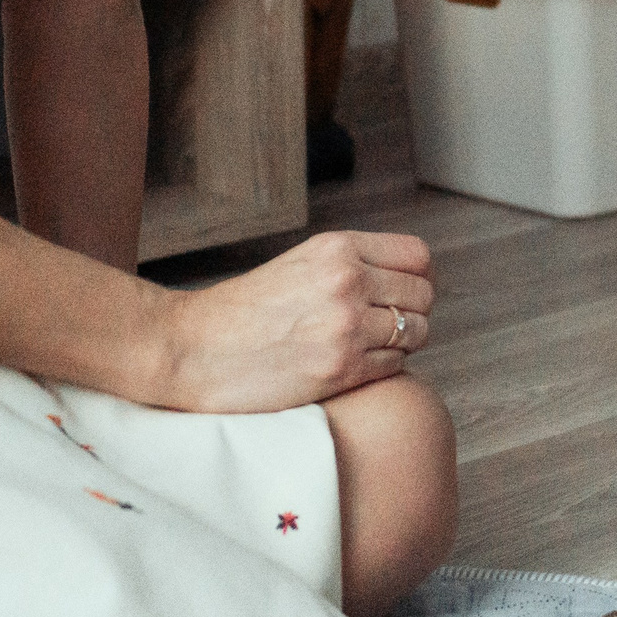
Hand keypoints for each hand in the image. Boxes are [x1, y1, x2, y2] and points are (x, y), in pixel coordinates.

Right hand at [157, 230, 434, 413]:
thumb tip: (413, 278)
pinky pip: (396, 364)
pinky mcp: (342, 368)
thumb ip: (352, 264)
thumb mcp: (301, 264)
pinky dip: (384, 366)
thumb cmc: (245, 310)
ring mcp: (347, 326)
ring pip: (416, 332)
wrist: (192, 350)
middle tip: (386, 325)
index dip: (419, 277)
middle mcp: (347, 280)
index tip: (405, 293)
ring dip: (402, 342)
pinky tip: (354, 365)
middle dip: (412, 312)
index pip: (418, 256)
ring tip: (369, 346)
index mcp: (337, 247)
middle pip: (423, 295)